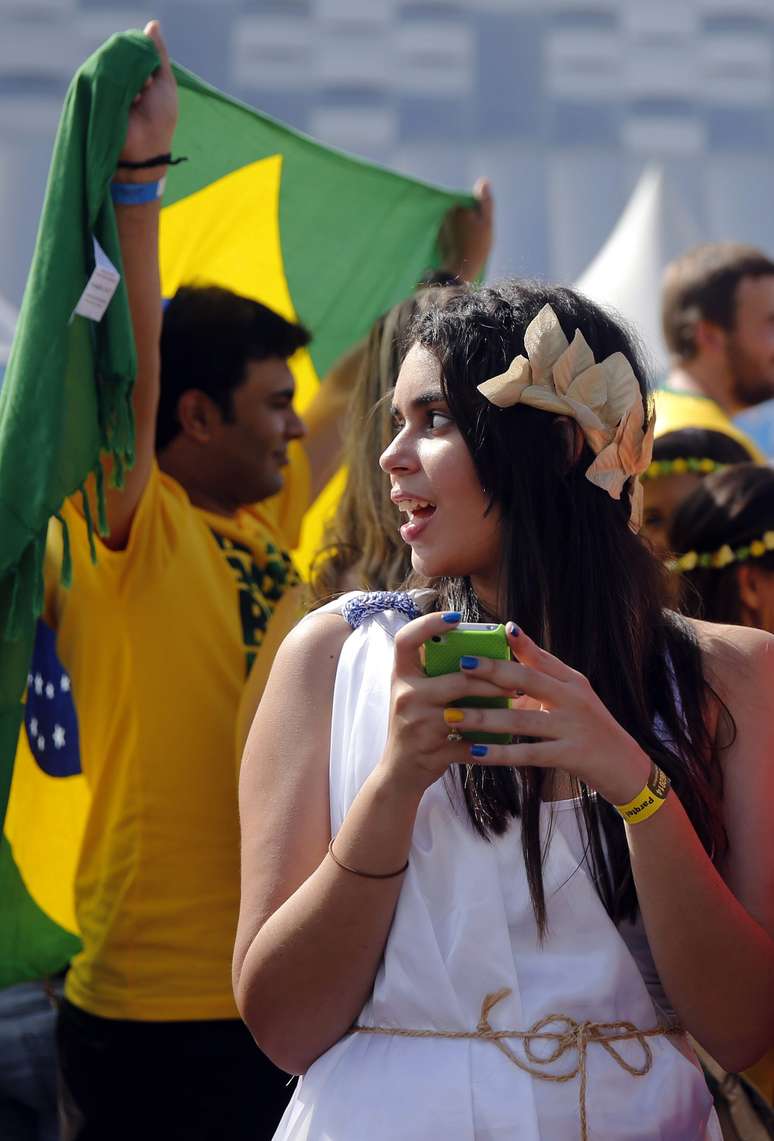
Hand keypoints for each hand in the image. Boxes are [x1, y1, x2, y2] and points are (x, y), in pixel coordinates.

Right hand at [118, 20, 177, 173]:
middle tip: (146, 89)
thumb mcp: (164, 80)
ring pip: (114, 64)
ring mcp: (107, 85)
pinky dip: (119, 85)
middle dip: (138, 71)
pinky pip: (103, 75)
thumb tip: (153, 25)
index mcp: (138, 75)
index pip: (136, 50)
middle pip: (124, 55)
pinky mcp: (95, 92)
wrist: (145, 148)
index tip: (153, 81)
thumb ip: (158, 53)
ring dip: (130, 80)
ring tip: (139, 98)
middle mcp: (121, 79)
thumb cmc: (160, 118)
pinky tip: (129, 101)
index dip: (145, 60)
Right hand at [379, 611, 511, 794]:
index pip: (406, 639)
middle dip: (492, 678)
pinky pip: (469, 743)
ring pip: (467, 710)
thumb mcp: (416, 693)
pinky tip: (506, 739)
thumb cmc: (415, 725)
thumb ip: (435, 671)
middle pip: (456, 678)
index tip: (457, 617)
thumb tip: (476, 647)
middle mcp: (405, 696)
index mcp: (402, 676)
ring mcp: (416, 724)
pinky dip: (490, 742)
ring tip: (516, 698)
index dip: (429, 624)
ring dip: (497, 706)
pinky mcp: (431, 750)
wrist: (399, 772)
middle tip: (517, 676)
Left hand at [437, 178, 493, 282]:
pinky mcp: (438, 238)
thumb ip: (485, 202)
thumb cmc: (477, 247)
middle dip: (470, 221)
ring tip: (468, 245)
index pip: (471, 203)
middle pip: (463, 212)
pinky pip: (450, 233)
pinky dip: (455, 238)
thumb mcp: (486, 222)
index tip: (482, 228)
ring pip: (456, 223)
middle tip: (476, 239)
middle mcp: (446, 214)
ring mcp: (440, 226)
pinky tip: (461, 248)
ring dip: (462, 230)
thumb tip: (484, 181)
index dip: (480, 215)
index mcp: (458, 207)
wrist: (459, 270)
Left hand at [451, 624, 651, 805]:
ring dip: (484, 719)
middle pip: (528, 681)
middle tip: (460, 669)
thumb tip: (511, 632)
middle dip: (492, 674)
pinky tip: (475, 753)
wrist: (626, 768)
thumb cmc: (591, 728)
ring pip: (521, 721)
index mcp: (572, 681)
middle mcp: (573, 699)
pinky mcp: (571, 755)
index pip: (538, 659)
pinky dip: (500, 753)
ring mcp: (572, 728)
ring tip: (453, 717)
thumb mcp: (574, 694)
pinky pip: (529, 754)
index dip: (510, 649)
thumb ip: (543, 669)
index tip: (482, 641)